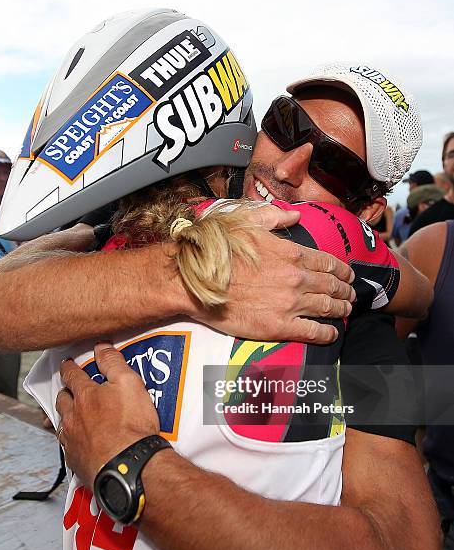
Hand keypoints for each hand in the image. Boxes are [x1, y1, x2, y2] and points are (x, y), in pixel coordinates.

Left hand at [56, 342, 158, 488]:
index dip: (69, 368)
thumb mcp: (129, 383)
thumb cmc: (131, 426)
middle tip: (69, 389)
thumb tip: (101, 347)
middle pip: (62, 400)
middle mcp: (73, 416)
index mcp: (85, 396)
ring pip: (61, 424)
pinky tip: (77, 443)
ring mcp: (72, 440)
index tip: (67, 364)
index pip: (72, 376)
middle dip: (65, 392)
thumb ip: (113, 363)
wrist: (129, 466)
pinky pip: (67, 447)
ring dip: (65, 417)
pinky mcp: (76, 461)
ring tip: (70, 415)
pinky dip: (70, 441)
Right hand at [190, 204, 354, 343]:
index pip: (328, 263)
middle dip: (346, 291)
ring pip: (328, 308)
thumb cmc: (219, 252)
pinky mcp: (279, 326)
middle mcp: (297, 279)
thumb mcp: (247, 223)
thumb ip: (275, 218)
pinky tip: (333, 333)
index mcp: (292, 253)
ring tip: (346, 312)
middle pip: (332, 286)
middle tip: (351, 295)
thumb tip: (296, 216)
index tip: (348, 275)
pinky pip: (314, 332)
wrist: (197, 283)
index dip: (343, 270)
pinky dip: (328, 333)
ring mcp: (290, 304)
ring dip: (341, 310)